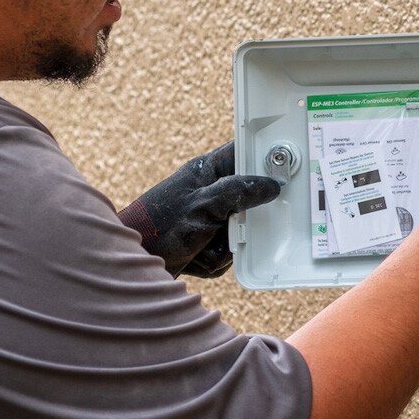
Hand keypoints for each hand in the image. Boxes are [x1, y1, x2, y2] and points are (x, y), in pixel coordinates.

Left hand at [119, 142, 281, 277]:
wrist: (128, 266)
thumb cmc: (159, 226)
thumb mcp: (204, 205)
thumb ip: (240, 192)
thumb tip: (272, 185)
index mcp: (208, 171)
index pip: (246, 153)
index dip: (268, 157)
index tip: (291, 166)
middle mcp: (211, 193)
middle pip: (252, 200)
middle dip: (244, 222)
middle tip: (232, 227)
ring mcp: (208, 220)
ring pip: (243, 231)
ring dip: (226, 246)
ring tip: (202, 246)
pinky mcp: (205, 244)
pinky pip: (229, 253)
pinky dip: (215, 260)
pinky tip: (196, 259)